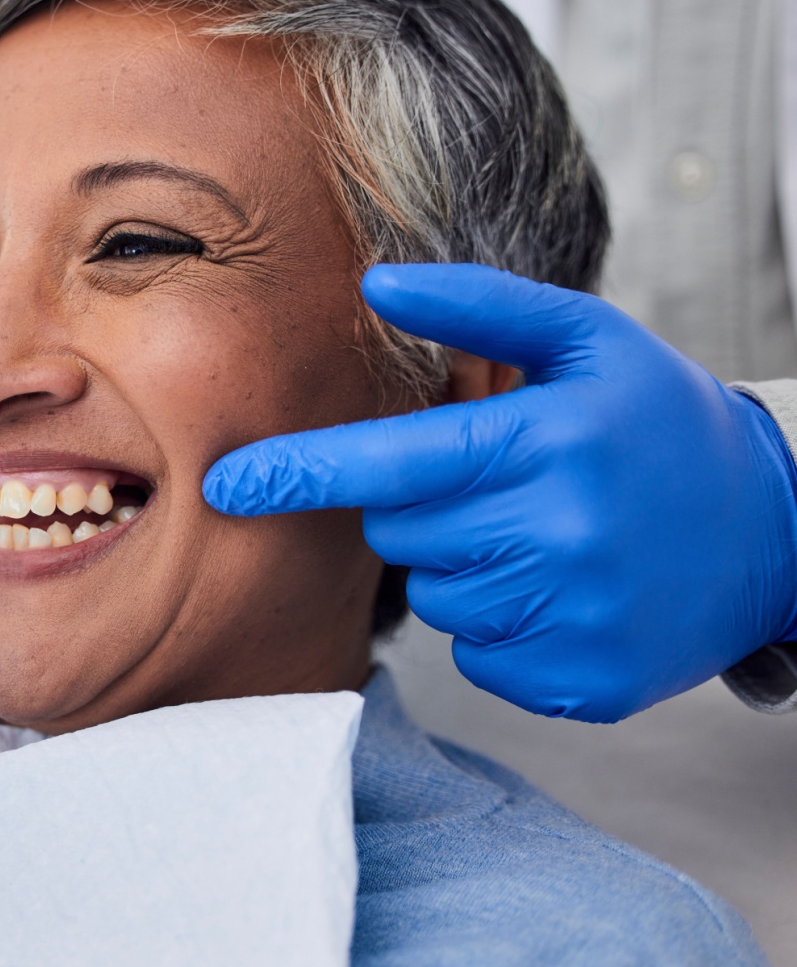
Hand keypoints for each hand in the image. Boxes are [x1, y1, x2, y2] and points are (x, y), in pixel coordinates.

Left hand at [204, 263, 796, 722]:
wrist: (777, 529)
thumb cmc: (658, 421)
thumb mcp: (586, 340)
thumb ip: (477, 306)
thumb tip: (373, 284)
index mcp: (547, 445)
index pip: (390, 464)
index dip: (298, 473)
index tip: (225, 485)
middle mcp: (558, 537)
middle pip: (400, 535)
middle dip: (422, 507)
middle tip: (500, 481)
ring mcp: (573, 619)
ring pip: (437, 598)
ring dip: (465, 565)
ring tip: (543, 533)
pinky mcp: (582, 683)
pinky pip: (479, 656)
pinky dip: (501, 624)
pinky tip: (562, 588)